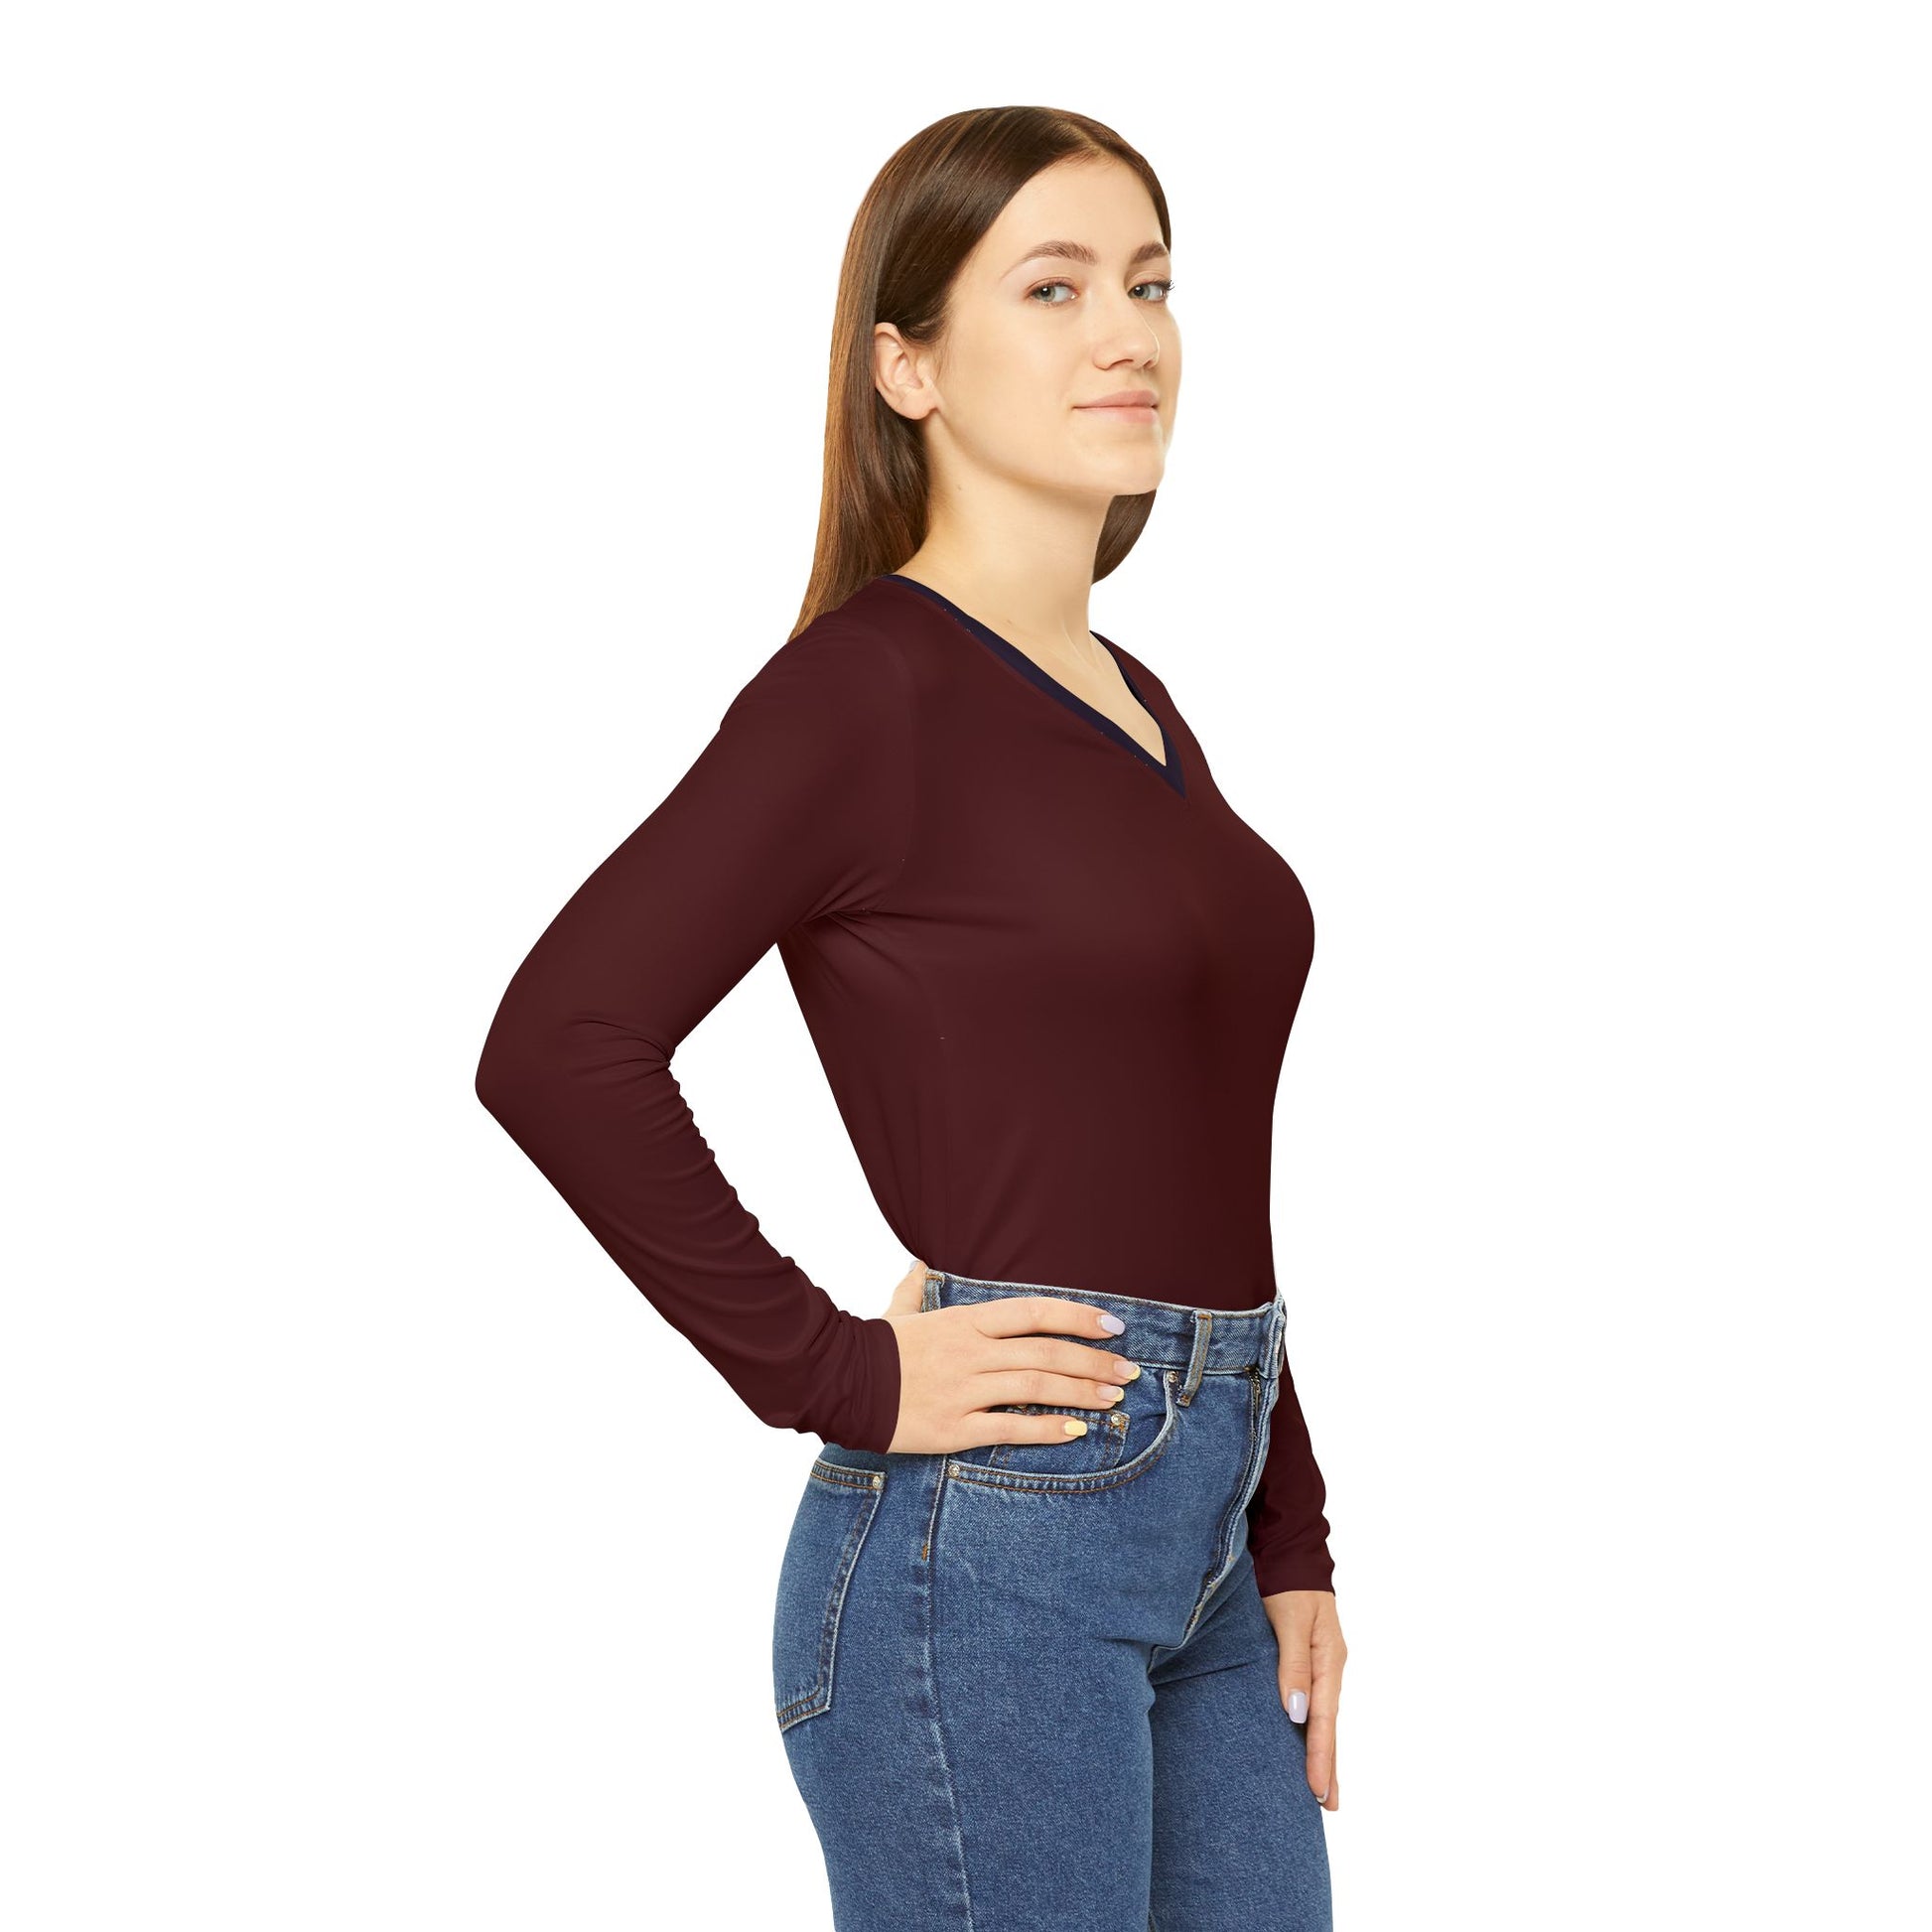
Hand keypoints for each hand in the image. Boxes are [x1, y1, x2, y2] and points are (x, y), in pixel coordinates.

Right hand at [878, 1261, 1141, 1456]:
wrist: (837, 1383)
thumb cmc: (873, 1347)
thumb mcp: (897, 1312)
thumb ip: (915, 1289)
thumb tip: (918, 1264)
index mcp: (965, 1321)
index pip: (1034, 1312)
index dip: (1078, 1316)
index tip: (1113, 1325)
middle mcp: (972, 1352)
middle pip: (1046, 1354)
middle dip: (1093, 1362)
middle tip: (1127, 1371)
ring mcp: (964, 1390)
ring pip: (1036, 1388)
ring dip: (1081, 1392)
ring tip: (1114, 1398)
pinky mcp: (954, 1427)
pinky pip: (1009, 1427)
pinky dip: (1046, 1429)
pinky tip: (1075, 1431)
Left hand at [1261, 1587, 1345, 1809]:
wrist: (1289, 1551)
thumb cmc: (1289, 1582)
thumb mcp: (1292, 1620)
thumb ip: (1293, 1664)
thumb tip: (1296, 1713)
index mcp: (1329, 1660)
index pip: (1325, 1718)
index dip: (1321, 1755)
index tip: (1317, 1788)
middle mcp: (1327, 1668)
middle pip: (1329, 1724)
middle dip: (1327, 1763)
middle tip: (1327, 1804)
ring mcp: (1318, 1665)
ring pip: (1321, 1716)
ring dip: (1320, 1750)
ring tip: (1320, 1787)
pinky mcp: (1304, 1660)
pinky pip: (1310, 1702)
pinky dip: (1310, 1727)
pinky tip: (1303, 1741)